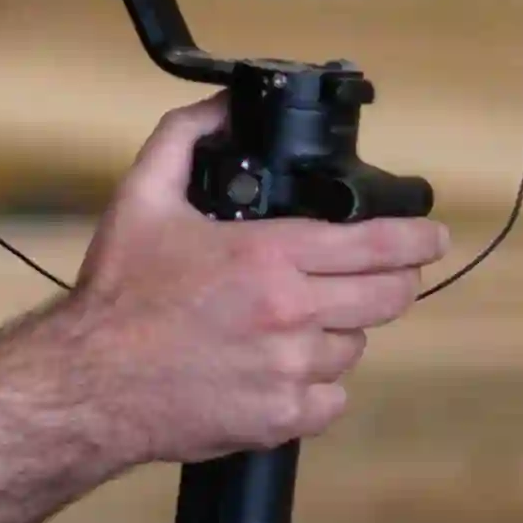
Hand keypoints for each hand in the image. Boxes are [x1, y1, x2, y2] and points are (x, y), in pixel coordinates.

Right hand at [65, 99, 446, 469]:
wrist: (88, 385)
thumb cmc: (117, 296)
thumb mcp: (143, 199)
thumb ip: (185, 138)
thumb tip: (224, 104)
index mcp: (270, 257)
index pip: (378, 245)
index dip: (418, 238)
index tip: (434, 236)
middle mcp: (291, 314)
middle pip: (388, 297)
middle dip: (397, 282)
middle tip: (386, 275)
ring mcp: (290, 372)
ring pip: (355, 347)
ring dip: (340, 331)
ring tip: (300, 323)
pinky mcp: (281, 419)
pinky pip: (332, 400)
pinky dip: (318, 386)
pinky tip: (284, 369)